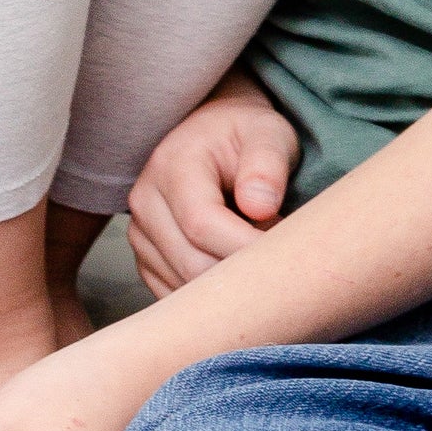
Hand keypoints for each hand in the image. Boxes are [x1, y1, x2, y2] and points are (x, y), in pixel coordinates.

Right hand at [123, 72, 297, 298]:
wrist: (214, 133)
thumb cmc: (246, 135)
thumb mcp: (268, 134)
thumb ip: (267, 165)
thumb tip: (260, 207)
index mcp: (171, 167)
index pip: (202, 225)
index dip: (248, 248)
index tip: (290, 254)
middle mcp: (145, 202)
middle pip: (191, 263)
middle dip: (244, 273)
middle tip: (283, 264)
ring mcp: (140, 234)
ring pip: (184, 285)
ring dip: (229, 287)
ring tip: (260, 260)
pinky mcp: (146, 259)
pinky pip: (177, 295)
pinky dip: (211, 297)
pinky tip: (238, 274)